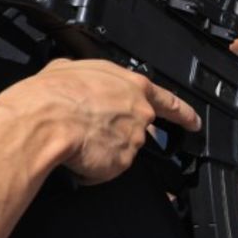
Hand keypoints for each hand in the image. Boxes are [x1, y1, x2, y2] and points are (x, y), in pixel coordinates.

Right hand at [0, 59, 200, 184]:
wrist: (43, 121)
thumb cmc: (53, 93)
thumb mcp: (69, 68)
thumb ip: (87, 76)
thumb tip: (79, 79)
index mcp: (133, 86)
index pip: (169, 101)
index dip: (182, 113)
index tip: (193, 123)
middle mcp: (140, 113)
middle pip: (140, 128)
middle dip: (121, 132)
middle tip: (93, 131)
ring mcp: (133, 140)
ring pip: (120, 148)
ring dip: (102, 149)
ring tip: (74, 140)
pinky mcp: (122, 163)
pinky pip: (106, 169)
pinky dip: (91, 167)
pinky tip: (75, 156)